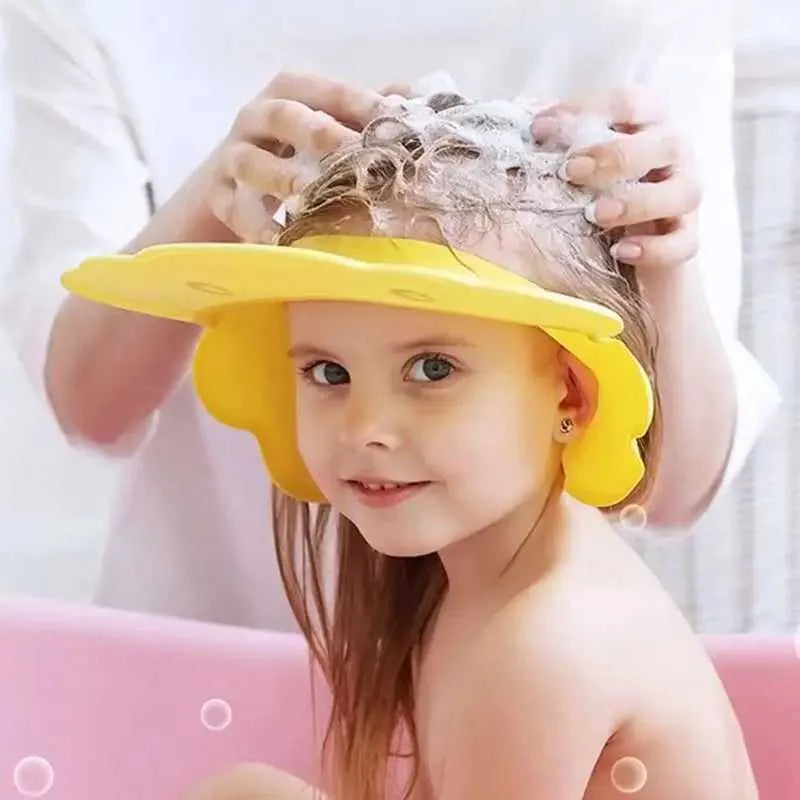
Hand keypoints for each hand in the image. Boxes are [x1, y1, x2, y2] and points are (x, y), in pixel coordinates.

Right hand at [208, 72, 385, 242]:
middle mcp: (256, 117)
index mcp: (291, 92)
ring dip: (281, 177)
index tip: (394, 123)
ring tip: (308, 194)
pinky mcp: (218, 195)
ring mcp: (233, 156)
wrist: (232, 181)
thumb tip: (419, 104)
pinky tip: (281, 241)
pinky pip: (234, 209)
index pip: (328, 91)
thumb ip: (368, 114)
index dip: (360, 104)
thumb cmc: (295, 150)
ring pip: (250, 161)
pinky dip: (256, 226)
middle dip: (318, 133)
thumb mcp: (329, 126)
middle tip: (350, 152)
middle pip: (284, 115)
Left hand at [531, 88, 701, 273]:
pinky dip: (654, 249)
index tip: (538, 131)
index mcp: (646, 122)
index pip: (627, 101)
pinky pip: (683, 243)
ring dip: (637, 203)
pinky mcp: (686, 238)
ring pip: (684, 193)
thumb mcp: (575, 163)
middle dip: (615, 156)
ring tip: (595, 215)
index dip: (583, 111)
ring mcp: (685, 196)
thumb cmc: (595, 190)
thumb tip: (525, 122)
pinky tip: (620, 251)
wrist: (624, 246)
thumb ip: (558, 142)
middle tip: (570, 172)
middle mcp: (674, 152)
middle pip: (665, 143)